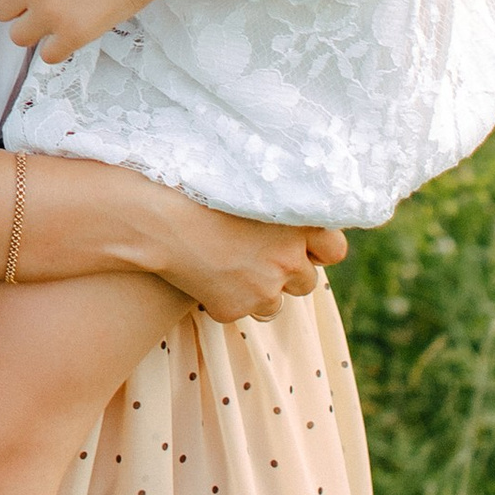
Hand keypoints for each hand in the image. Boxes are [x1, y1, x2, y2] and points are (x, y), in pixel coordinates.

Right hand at [138, 196, 348, 323]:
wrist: (159, 215)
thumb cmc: (202, 185)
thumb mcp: (252, 183)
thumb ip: (283, 200)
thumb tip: (301, 219)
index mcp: (300, 221)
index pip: (335, 249)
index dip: (317, 248)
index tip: (297, 243)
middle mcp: (290, 257)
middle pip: (307, 281)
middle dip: (287, 272)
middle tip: (257, 254)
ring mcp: (265, 287)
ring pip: (276, 303)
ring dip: (261, 291)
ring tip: (229, 266)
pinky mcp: (236, 307)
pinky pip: (241, 311)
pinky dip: (227, 299)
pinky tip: (204, 275)